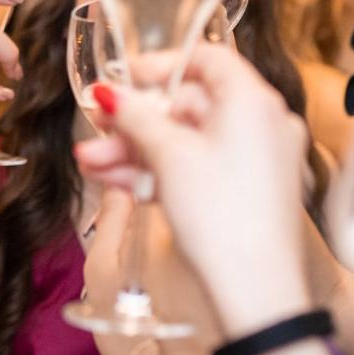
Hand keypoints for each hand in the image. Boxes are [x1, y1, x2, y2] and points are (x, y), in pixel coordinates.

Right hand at [76, 48, 311, 335]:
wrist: (255, 294)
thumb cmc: (222, 217)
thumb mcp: (170, 158)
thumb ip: (137, 118)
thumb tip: (111, 92)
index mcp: (254, 102)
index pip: (207, 60)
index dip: (160, 65)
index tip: (122, 77)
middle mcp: (264, 124)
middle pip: (190, 107)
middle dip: (135, 122)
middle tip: (94, 128)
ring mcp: (258, 160)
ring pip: (188, 143)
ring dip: (137, 152)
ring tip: (90, 164)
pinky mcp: (249, 192)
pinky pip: (199, 170)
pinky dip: (161, 174)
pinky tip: (117, 183)